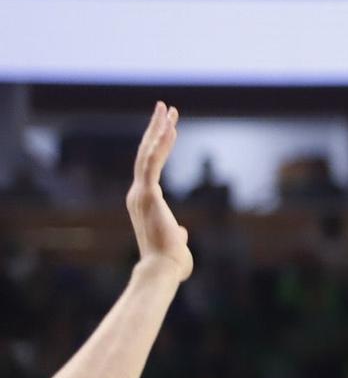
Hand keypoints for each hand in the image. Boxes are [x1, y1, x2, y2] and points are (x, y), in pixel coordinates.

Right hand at [127, 103, 191, 281]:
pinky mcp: (148, 195)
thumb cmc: (170, 261)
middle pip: (145, 153)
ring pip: (147, 154)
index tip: (167, 126)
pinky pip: (153, 164)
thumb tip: (180, 232)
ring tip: (167, 109)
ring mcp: (140, 194)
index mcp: (143, 202)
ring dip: (158, 129)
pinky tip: (170, 128)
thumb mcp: (174, 241)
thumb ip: (176, 233)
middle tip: (164, 107)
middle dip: (155, 128)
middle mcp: (138, 194)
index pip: (149, 166)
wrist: (162, 269)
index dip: (157, 144)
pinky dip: (161, 145)